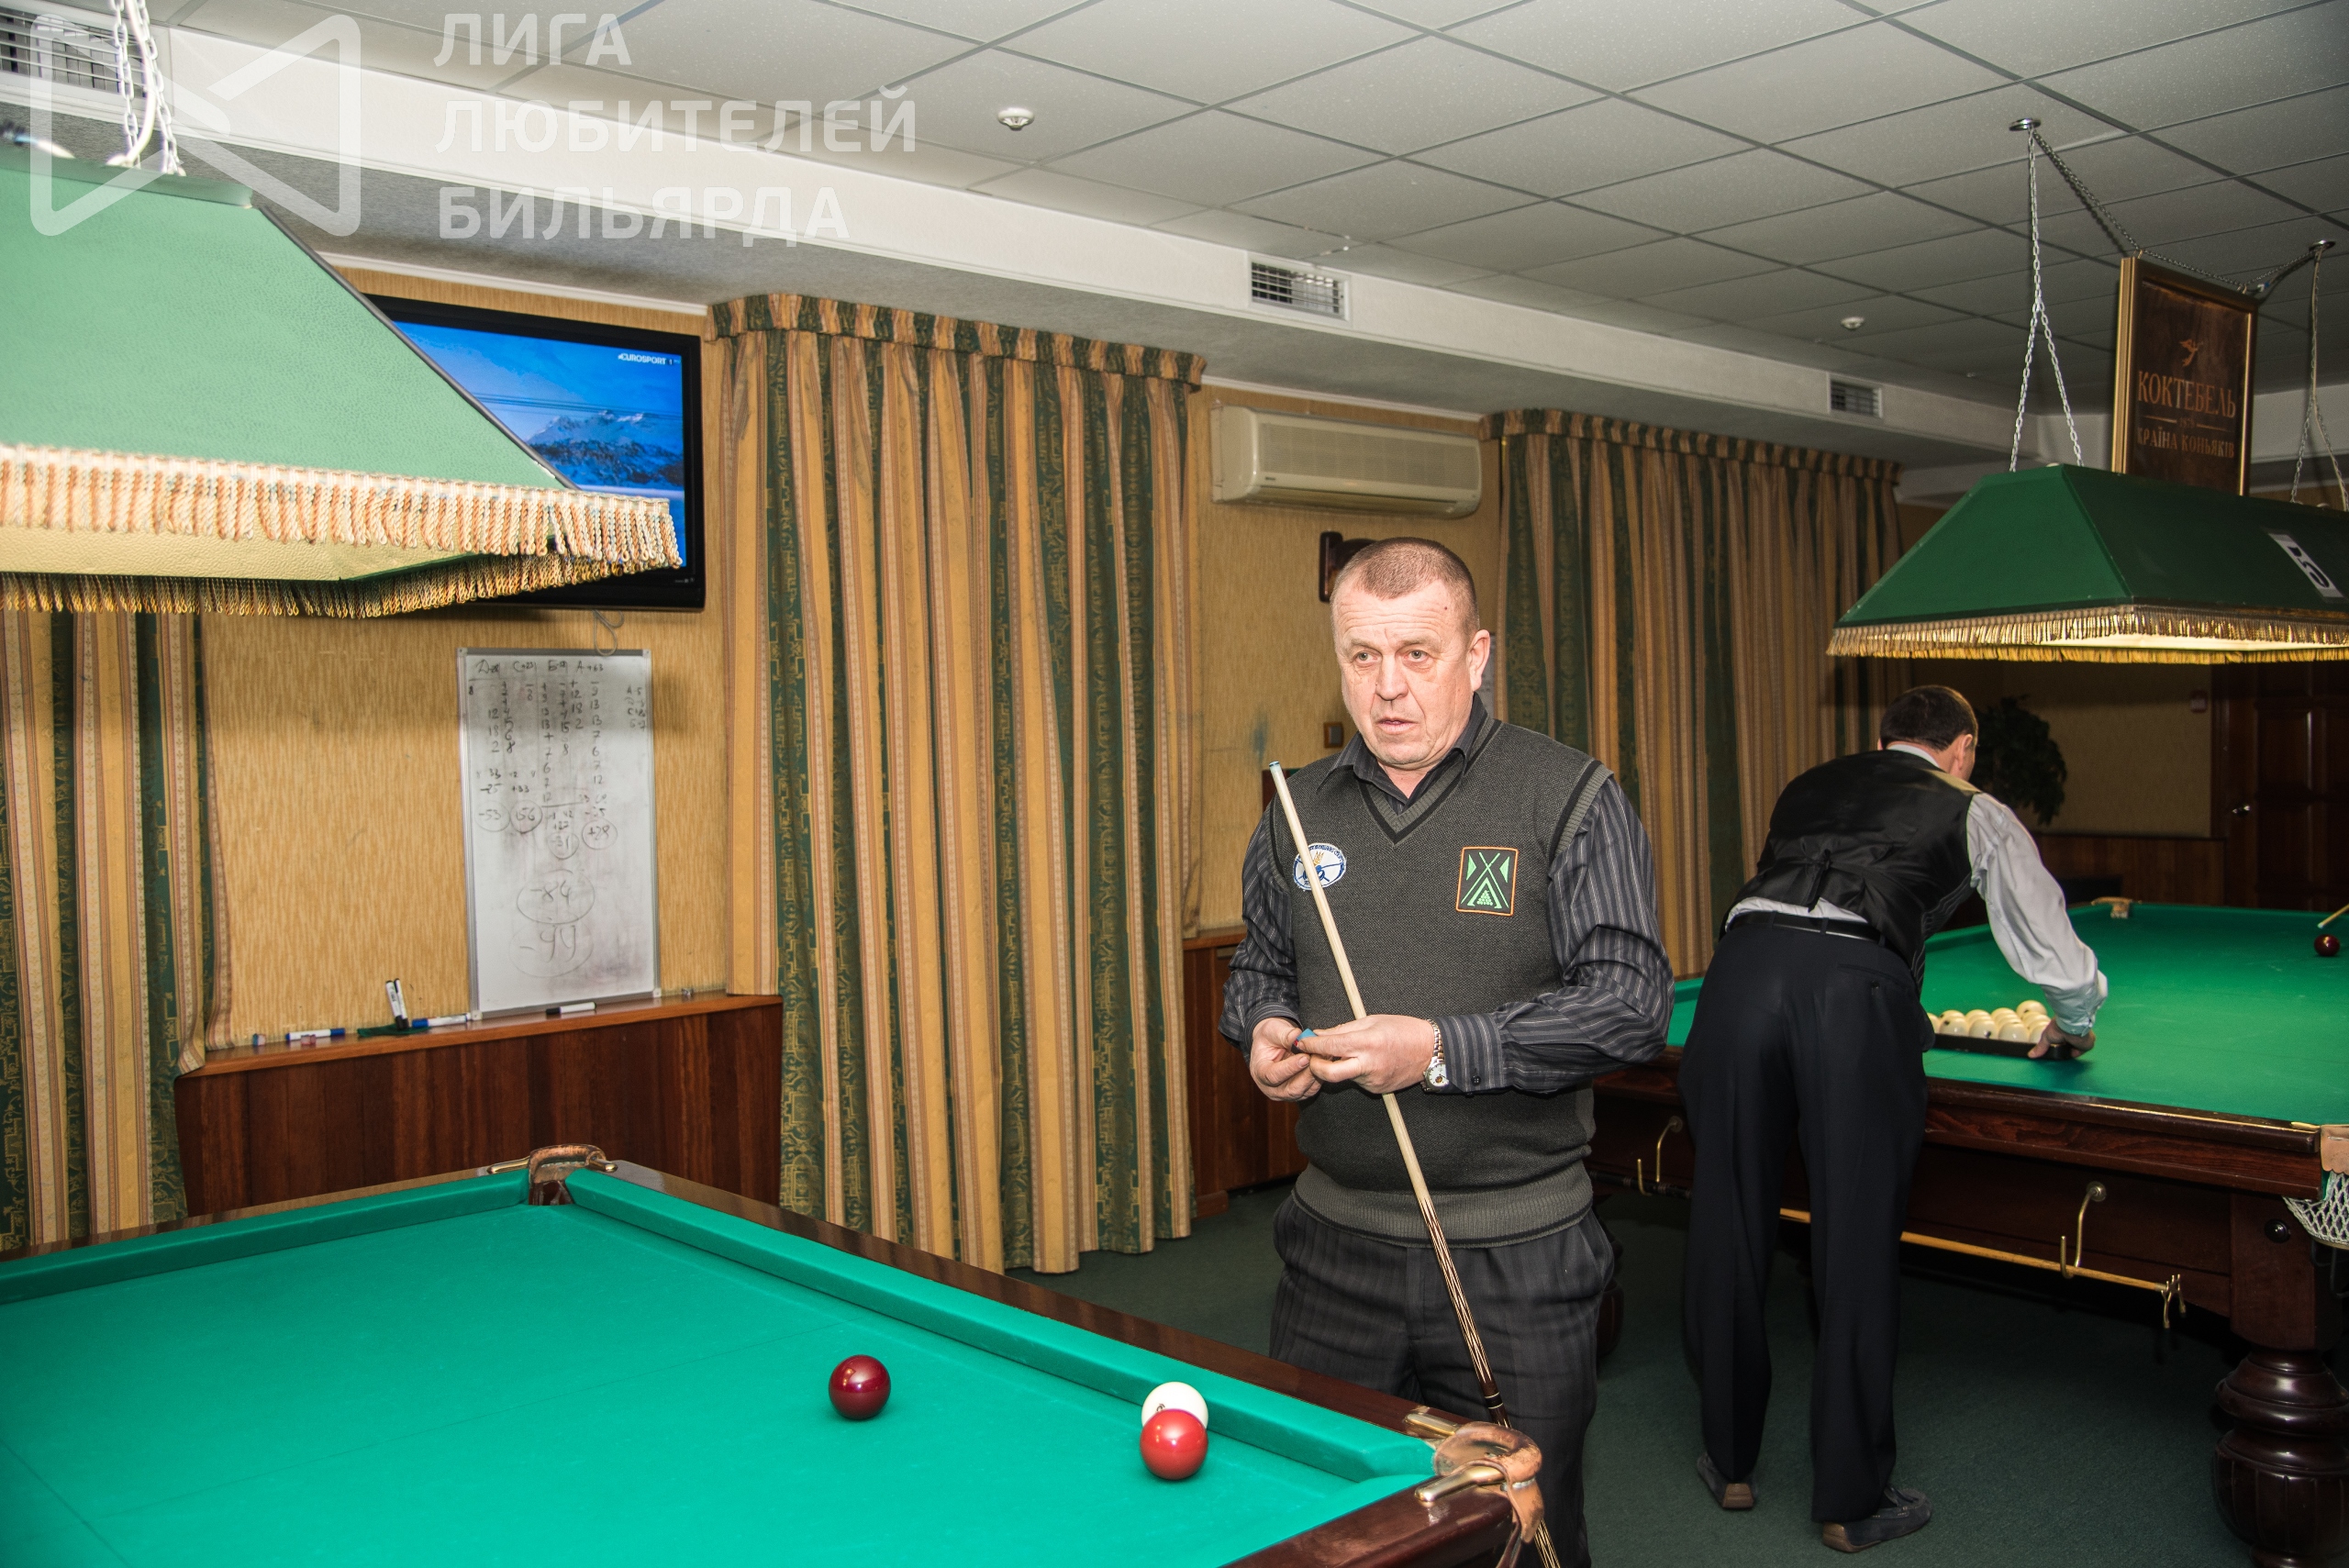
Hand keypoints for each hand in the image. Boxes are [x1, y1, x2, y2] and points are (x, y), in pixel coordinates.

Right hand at [1249, 1018, 1319, 1101]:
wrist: (1275, 1043)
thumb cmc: (1271, 1037)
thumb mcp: (1272, 1030)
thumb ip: (1283, 1035)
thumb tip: (1296, 1036)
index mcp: (1260, 1073)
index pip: (1273, 1076)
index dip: (1290, 1068)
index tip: (1305, 1057)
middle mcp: (1272, 1088)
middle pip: (1291, 1089)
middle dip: (1307, 1075)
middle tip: (1318, 1058)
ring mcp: (1286, 1093)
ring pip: (1305, 1091)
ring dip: (1316, 1075)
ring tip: (1324, 1058)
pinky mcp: (1300, 1092)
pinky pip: (1312, 1089)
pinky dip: (1320, 1077)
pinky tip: (1325, 1062)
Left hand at [1293, 1014, 1436, 1093]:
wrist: (1430, 1051)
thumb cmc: (1403, 1030)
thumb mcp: (1371, 1021)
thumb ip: (1343, 1030)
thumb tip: (1319, 1035)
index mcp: (1366, 1042)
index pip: (1329, 1046)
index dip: (1311, 1045)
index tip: (1301, 1042)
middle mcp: (1368, 1064)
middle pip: (1329, 1073)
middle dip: (1314, 1066)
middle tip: (1312, 1057)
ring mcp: (1372, 1080)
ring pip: (1343, 1077)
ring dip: (1337, 1067)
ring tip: (1347, 1054)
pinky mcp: (1377, 1089)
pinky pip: (1357, 1081)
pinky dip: (1354, 1072)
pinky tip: (1366, 1062)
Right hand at [2029, 1021, 2093, 1059]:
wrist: (2070, 1024)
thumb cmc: (2058, 1026)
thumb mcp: (2046, 1037)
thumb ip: (2041, 1047)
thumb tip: (2031, 1055)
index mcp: (2068, 1031)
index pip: (2066, 1041)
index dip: (2061, 1046)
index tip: (2056, 1048)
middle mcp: (2077, 1035)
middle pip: (2072, 1046)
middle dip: (2066, 1049)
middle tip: (2059, 1051)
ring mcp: (2083, 1040)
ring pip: (2077, 1049)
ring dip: (2071, 1051)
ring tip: (2064, 1051)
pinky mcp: (2088, 1045)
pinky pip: (2082, 1052)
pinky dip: (2075, 1053)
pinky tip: (2070, 1052)